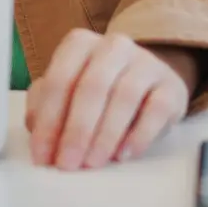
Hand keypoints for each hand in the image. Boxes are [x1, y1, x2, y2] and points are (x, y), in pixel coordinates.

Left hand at [25, 30, 194, 169]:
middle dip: (76, 130)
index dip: (49, 120)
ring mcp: (146, 64)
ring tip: (92, 162)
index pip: (60, 80)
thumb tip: (36, 127)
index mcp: (80, 44)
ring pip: (124, 97)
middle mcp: (113, 47)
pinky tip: (123, 155)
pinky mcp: (171, 87)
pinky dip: (138, 136)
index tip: (43, 153)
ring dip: (105, 135)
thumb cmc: (99, 89)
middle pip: (91, 87)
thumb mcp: (68, 90)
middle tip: (67, 163)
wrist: (148, 81)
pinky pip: (156, 110)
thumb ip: (45, 104)